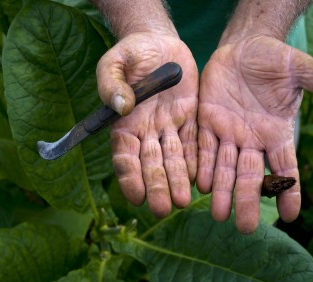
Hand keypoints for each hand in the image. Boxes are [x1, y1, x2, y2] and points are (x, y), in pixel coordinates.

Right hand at [96, 33, 198, 216]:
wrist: (159, 42)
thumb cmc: (131, 53)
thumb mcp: (115, 62)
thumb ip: (112, 83)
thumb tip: (121, 107)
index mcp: (124, 124)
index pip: (125, 157)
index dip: (129, 177)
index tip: (136, 197)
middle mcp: (147, 132)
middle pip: (151, 165)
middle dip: (157, 187)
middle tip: (163, 209)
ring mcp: (170, 128)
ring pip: (174, 159)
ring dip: (178, 181)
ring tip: (183, 202)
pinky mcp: (190, 119)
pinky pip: (194, 143)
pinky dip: (196, 162)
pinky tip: (200, 180)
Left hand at [197, 35, 312, 232]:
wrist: (244, 47)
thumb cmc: (275, 59)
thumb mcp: (299, 68)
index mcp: (277, 133)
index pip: (286, 168)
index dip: (290, 191)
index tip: (290, 215)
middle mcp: (253, 140)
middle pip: (252, 177)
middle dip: (248, 201)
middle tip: (245, 228)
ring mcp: (229, 133)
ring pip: (225, 168)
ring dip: (222, 191)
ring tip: (219, 215)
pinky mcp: (207, 122)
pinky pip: (203, 147)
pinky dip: (202, 165)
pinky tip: (200, 185)